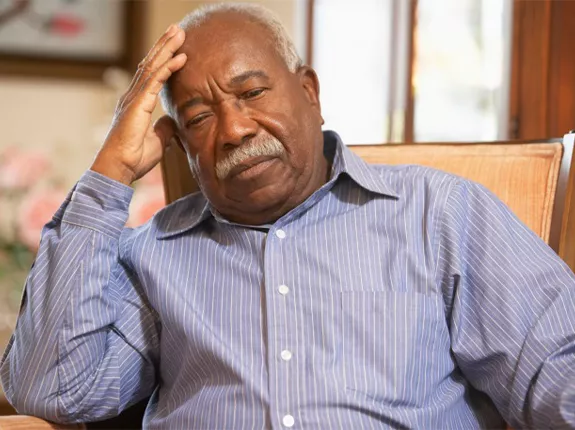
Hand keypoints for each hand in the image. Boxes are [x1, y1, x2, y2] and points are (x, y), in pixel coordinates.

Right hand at [91, 24, 185, 184]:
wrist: (119, 168)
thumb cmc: (134, 159)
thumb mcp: (157, 142)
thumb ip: (163, 129)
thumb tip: (172, 121)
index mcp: (136, 104)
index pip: (151, 75)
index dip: (163, 59)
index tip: (176, 47)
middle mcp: (133, 97)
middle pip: (150, 64)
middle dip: (164, 45)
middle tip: (176, 29)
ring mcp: (134, 98)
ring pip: (152, 66)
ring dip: (167, 48)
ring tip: (178, 32)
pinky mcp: (138, 104)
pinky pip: (155, 80)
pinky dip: (168, 67)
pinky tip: (180, 56)